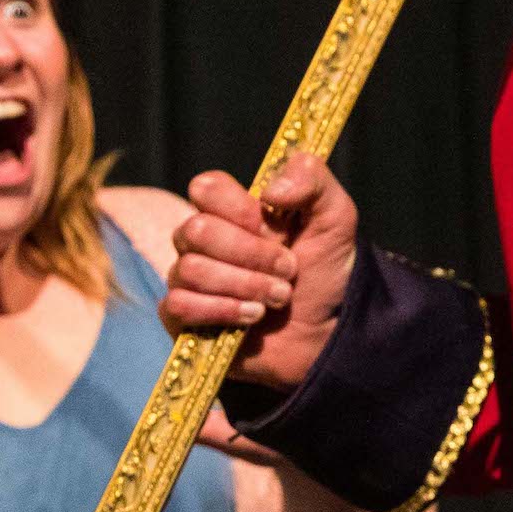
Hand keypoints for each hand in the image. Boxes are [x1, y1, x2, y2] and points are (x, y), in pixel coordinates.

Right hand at [161, 153, 359, 391]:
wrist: (326, 331)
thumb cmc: (324, 272)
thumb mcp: (335, 218)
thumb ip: (312, 180)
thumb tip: (271, 189)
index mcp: (232, 211)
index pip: (205, 188)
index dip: (238, 209)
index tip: (276, 228)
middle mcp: (203, 241)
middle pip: (196, 231)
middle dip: (251, 255)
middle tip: (289, 271)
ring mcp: (190, 279)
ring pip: (190, 270)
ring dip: (245, 286)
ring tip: (280, 298)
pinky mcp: (184, 318)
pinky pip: (177, 305)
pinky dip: (221, 311)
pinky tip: (253, 317)